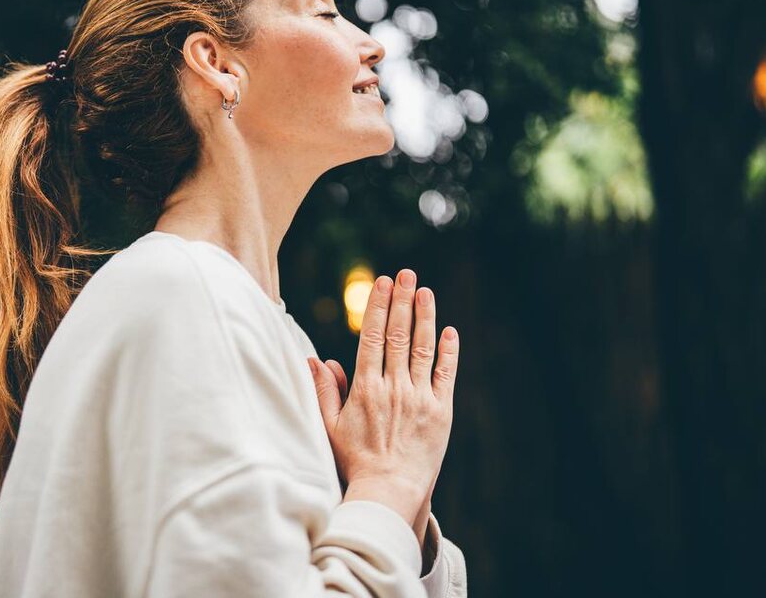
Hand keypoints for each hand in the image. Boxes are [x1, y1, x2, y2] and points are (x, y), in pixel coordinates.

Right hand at [307, 269, 459, 528]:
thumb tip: (316, 359)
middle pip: (398, 334)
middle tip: (406, 273)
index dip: (378, 306)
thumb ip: (324, 391)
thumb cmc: (355, 461)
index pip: (372, 336)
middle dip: (402, 300)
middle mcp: (394, 387)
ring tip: (426, 291)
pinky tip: (449, 331)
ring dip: (424, 317)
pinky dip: (448, 352)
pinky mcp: (441, 412)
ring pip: (422, 348)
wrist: (389, 492)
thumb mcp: (329, 426)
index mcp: (366, 388)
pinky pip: (445, 375)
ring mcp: (419, 398)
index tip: (382, 282)